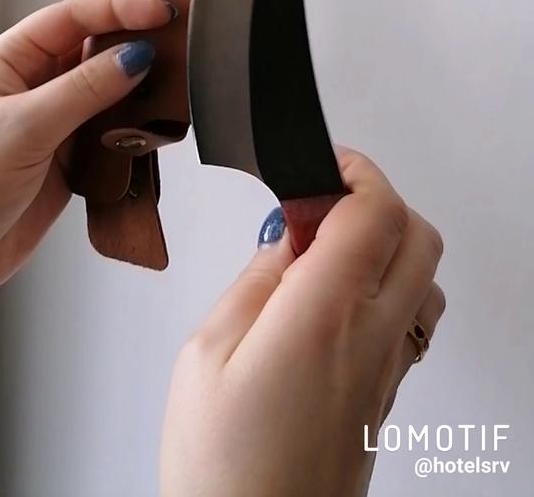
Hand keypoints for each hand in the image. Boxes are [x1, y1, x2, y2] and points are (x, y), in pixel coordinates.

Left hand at [0, 0, 173, 296]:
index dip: (117, 9)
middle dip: (134, 43)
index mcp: (11, 61)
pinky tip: (151, 129)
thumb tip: (134, 57)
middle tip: (175, 42)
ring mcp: (56, 122)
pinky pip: (114, 132)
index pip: (71, 18)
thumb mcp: (23, 126)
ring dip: (139, 90)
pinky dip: (136, 130)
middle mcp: (35, 86)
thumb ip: (83, 90)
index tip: (158, 13)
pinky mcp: (72, 158)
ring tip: (170, 87)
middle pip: (95, 49)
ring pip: (110, 91)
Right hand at [161, 148, 444, 496]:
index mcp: (325, 316)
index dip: (354, 170)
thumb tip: (285, 241)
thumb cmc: (221, 472)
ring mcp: (388, 374)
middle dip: (377, 199)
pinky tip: (334, 303)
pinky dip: (385, 289)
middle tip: (319, 203)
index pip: (375, 211)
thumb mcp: (205, 354)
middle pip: (418, 235)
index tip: (322, 164)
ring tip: (323, 254)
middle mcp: (371, 340)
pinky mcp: (386, 401)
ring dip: (387, 246)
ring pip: (424, 279)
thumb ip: (254, 283)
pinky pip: (410, 322)